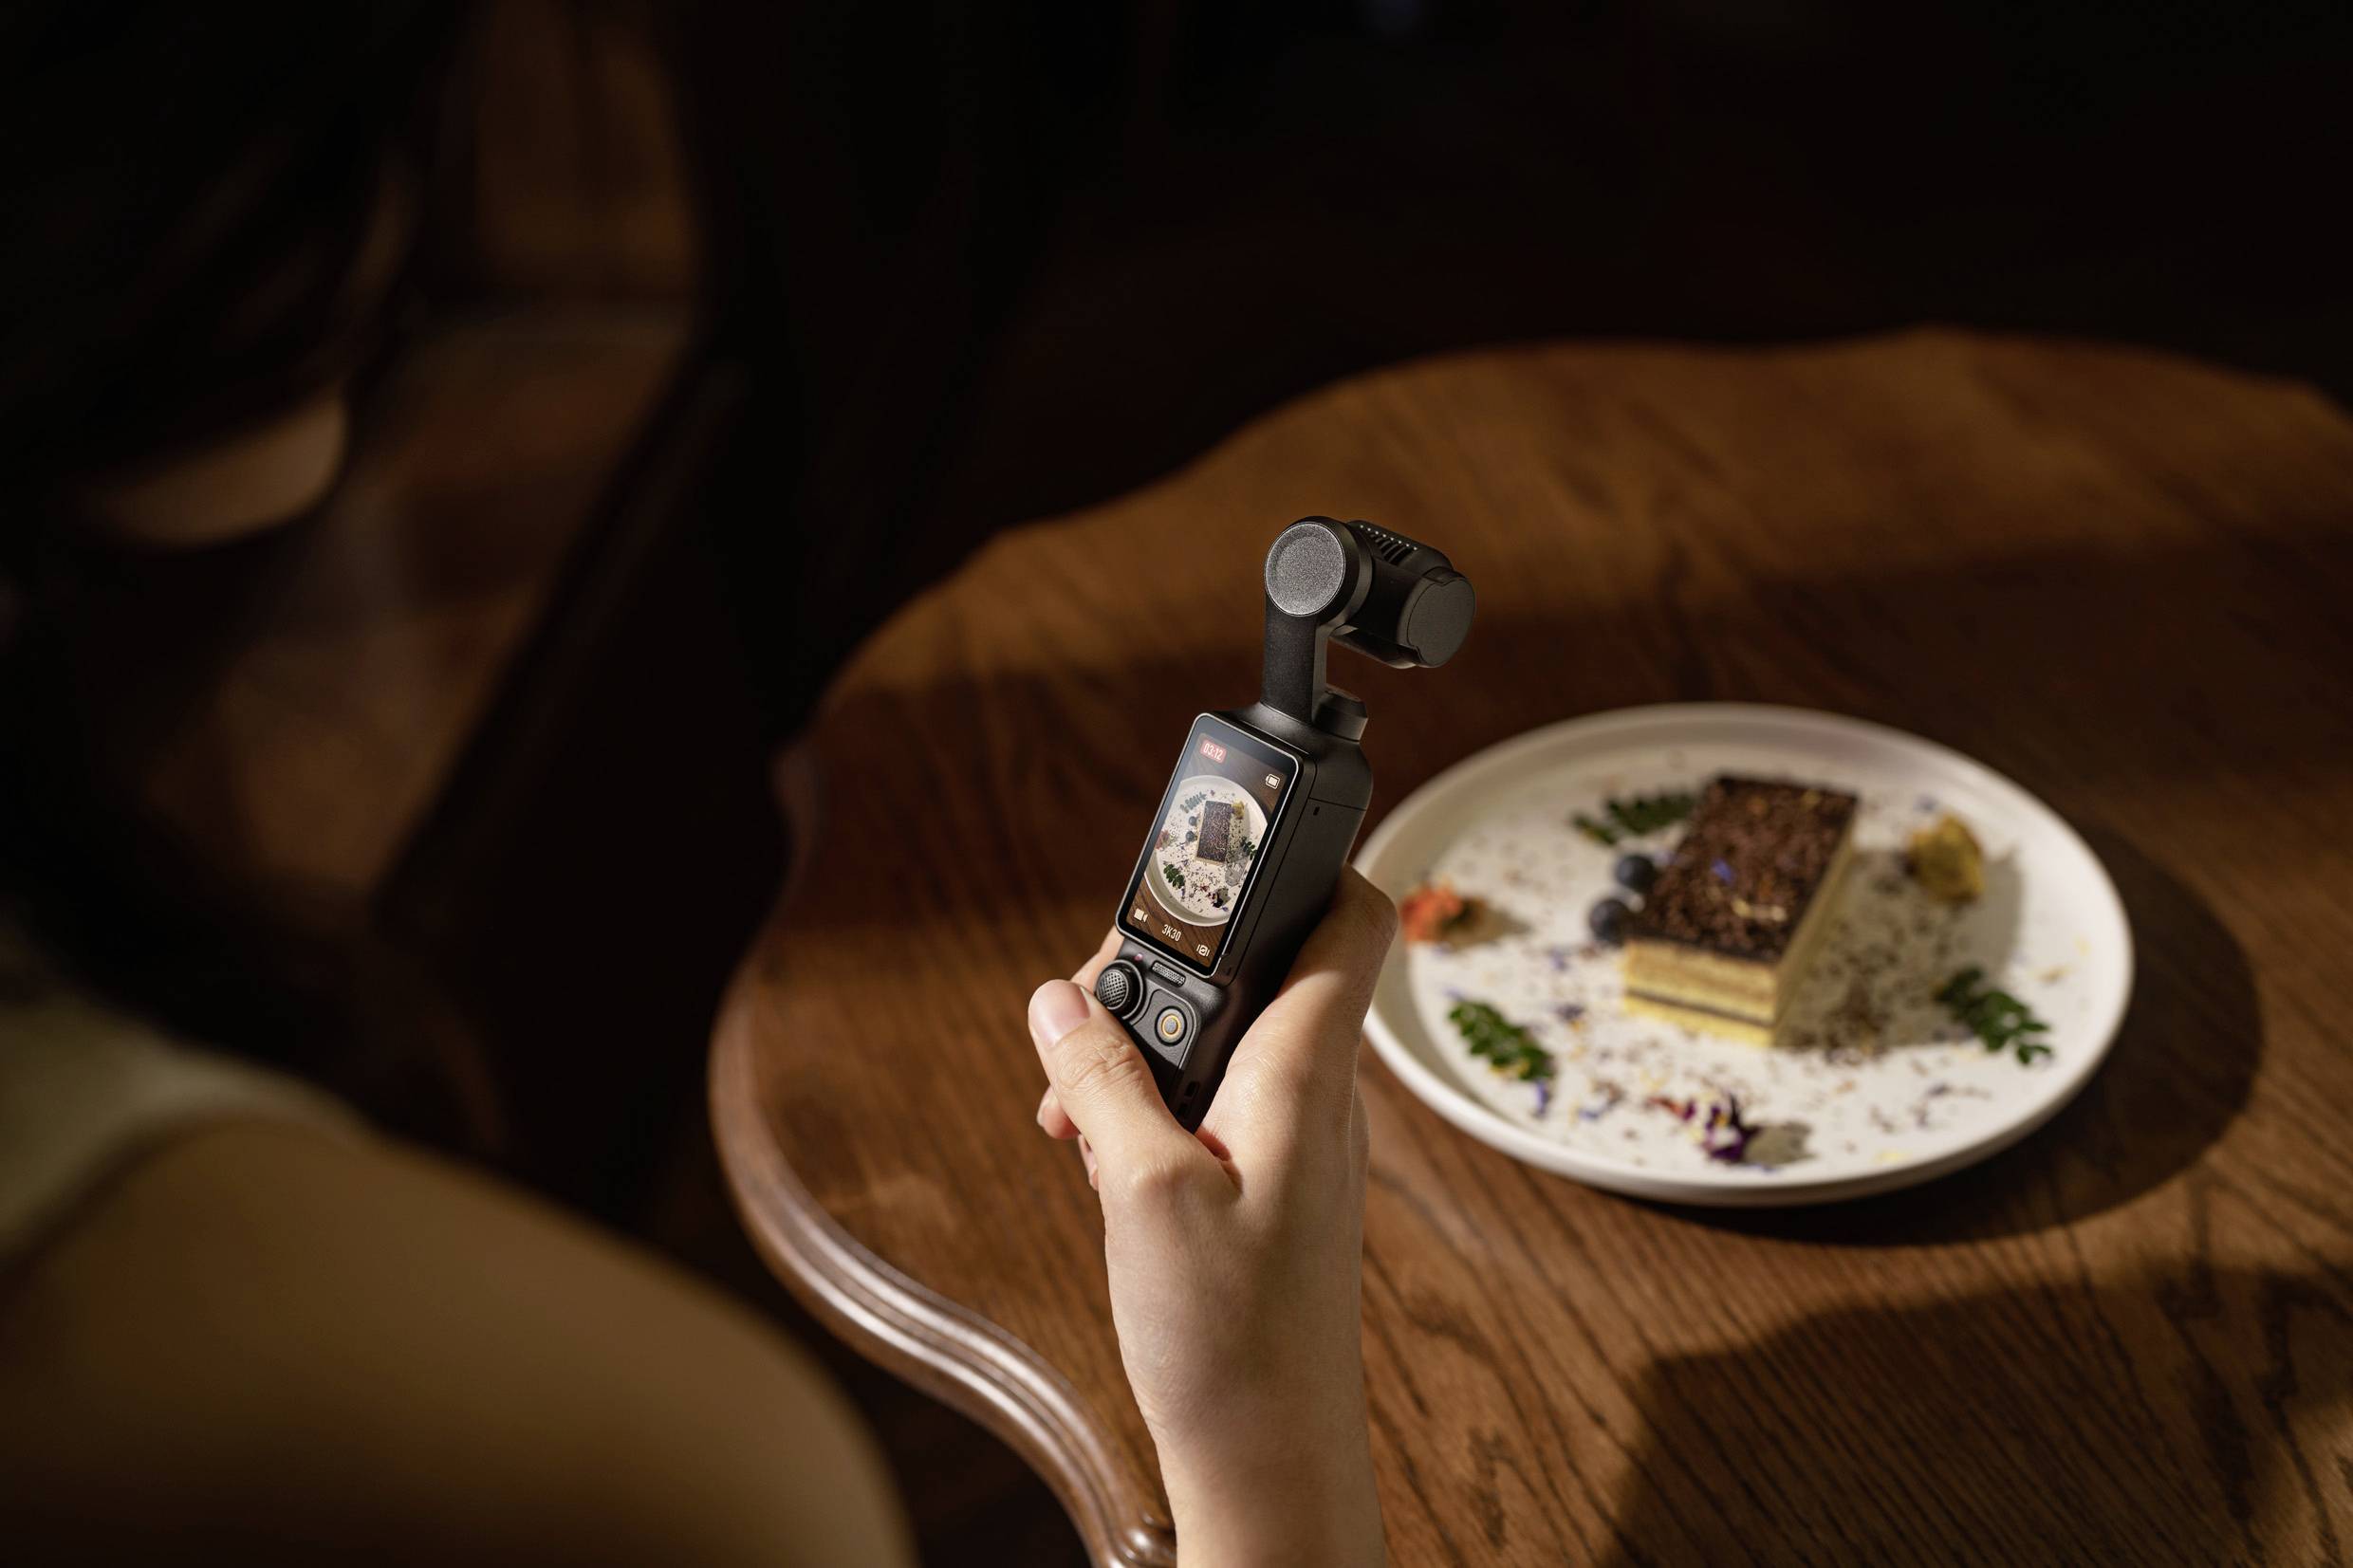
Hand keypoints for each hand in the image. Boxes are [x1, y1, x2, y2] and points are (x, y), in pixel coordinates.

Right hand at [1029, 870, 1396, 1565]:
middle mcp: (1317, 1093)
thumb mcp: (1140, 1192)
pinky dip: (1155, 1108)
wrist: (1269, 1463)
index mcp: (1306, 1072)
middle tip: (1086, 1023)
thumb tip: (1061, 996)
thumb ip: (1103, 1077)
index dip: (1302, 858)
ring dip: (1144, 1052)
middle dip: (1163, 973)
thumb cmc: (1230, 1342)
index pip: (1349, 913)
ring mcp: (1299, 1138)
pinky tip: (1107, 1159)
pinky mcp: (1272, 1182)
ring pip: (1225, 1038)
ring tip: (1081, 1114)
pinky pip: (1216, 1102)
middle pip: (1258, 965)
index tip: (1220, 850)